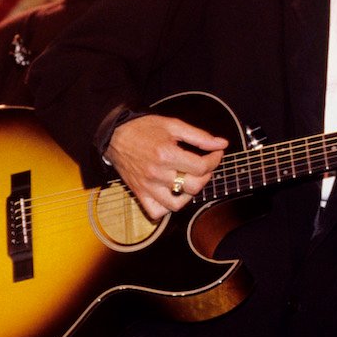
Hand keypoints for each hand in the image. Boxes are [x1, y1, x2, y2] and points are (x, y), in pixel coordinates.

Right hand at [106, 115, 226, 219]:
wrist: (115, 133)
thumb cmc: (144, 128)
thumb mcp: (174, 125)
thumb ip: (200, 136)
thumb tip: (222, 144)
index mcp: (166, 154)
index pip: (201, 167)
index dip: (215, 160)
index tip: (216, 153)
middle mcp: (157, 173)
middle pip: (193, 186)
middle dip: (206, 175)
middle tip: (204, 165)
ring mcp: (147, 186)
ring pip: (177, 204)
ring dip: (189, 194)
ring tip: (190, 180)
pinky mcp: (139, 193)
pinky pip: (156, 212)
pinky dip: (168, 208)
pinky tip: (174, 193)